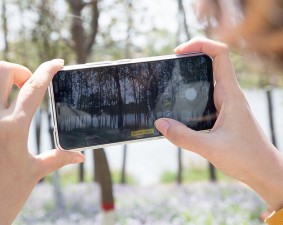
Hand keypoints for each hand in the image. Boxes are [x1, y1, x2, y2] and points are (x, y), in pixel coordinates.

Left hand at [0, 60, 84, 224]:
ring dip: (0, 79)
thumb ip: (58, 158)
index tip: (57, 63)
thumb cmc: (4, 196)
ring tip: (9, 92)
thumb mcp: (33, 173)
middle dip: (17, 70)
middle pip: (1, 71)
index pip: (34, 89)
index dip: (47, 71)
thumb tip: (80, 155)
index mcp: (14, 129)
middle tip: (25, 83)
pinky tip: (0, 106)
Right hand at [155, 38, 282, 209]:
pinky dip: (193, 94)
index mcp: (230, 95)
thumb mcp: (210, 148)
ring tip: (170, 82)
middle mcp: (230, 94)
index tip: (179, 52)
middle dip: (191, 58)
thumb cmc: (245, 158)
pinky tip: (180, 106)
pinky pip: (208, 95)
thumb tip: (160, 123)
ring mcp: (228, 103)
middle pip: (212, 62)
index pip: (220, 54)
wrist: (264, 170)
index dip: (200, 44)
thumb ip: (183, 137)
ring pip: (209, 79)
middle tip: (170, 66)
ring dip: (191, 76)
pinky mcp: (224, 113)